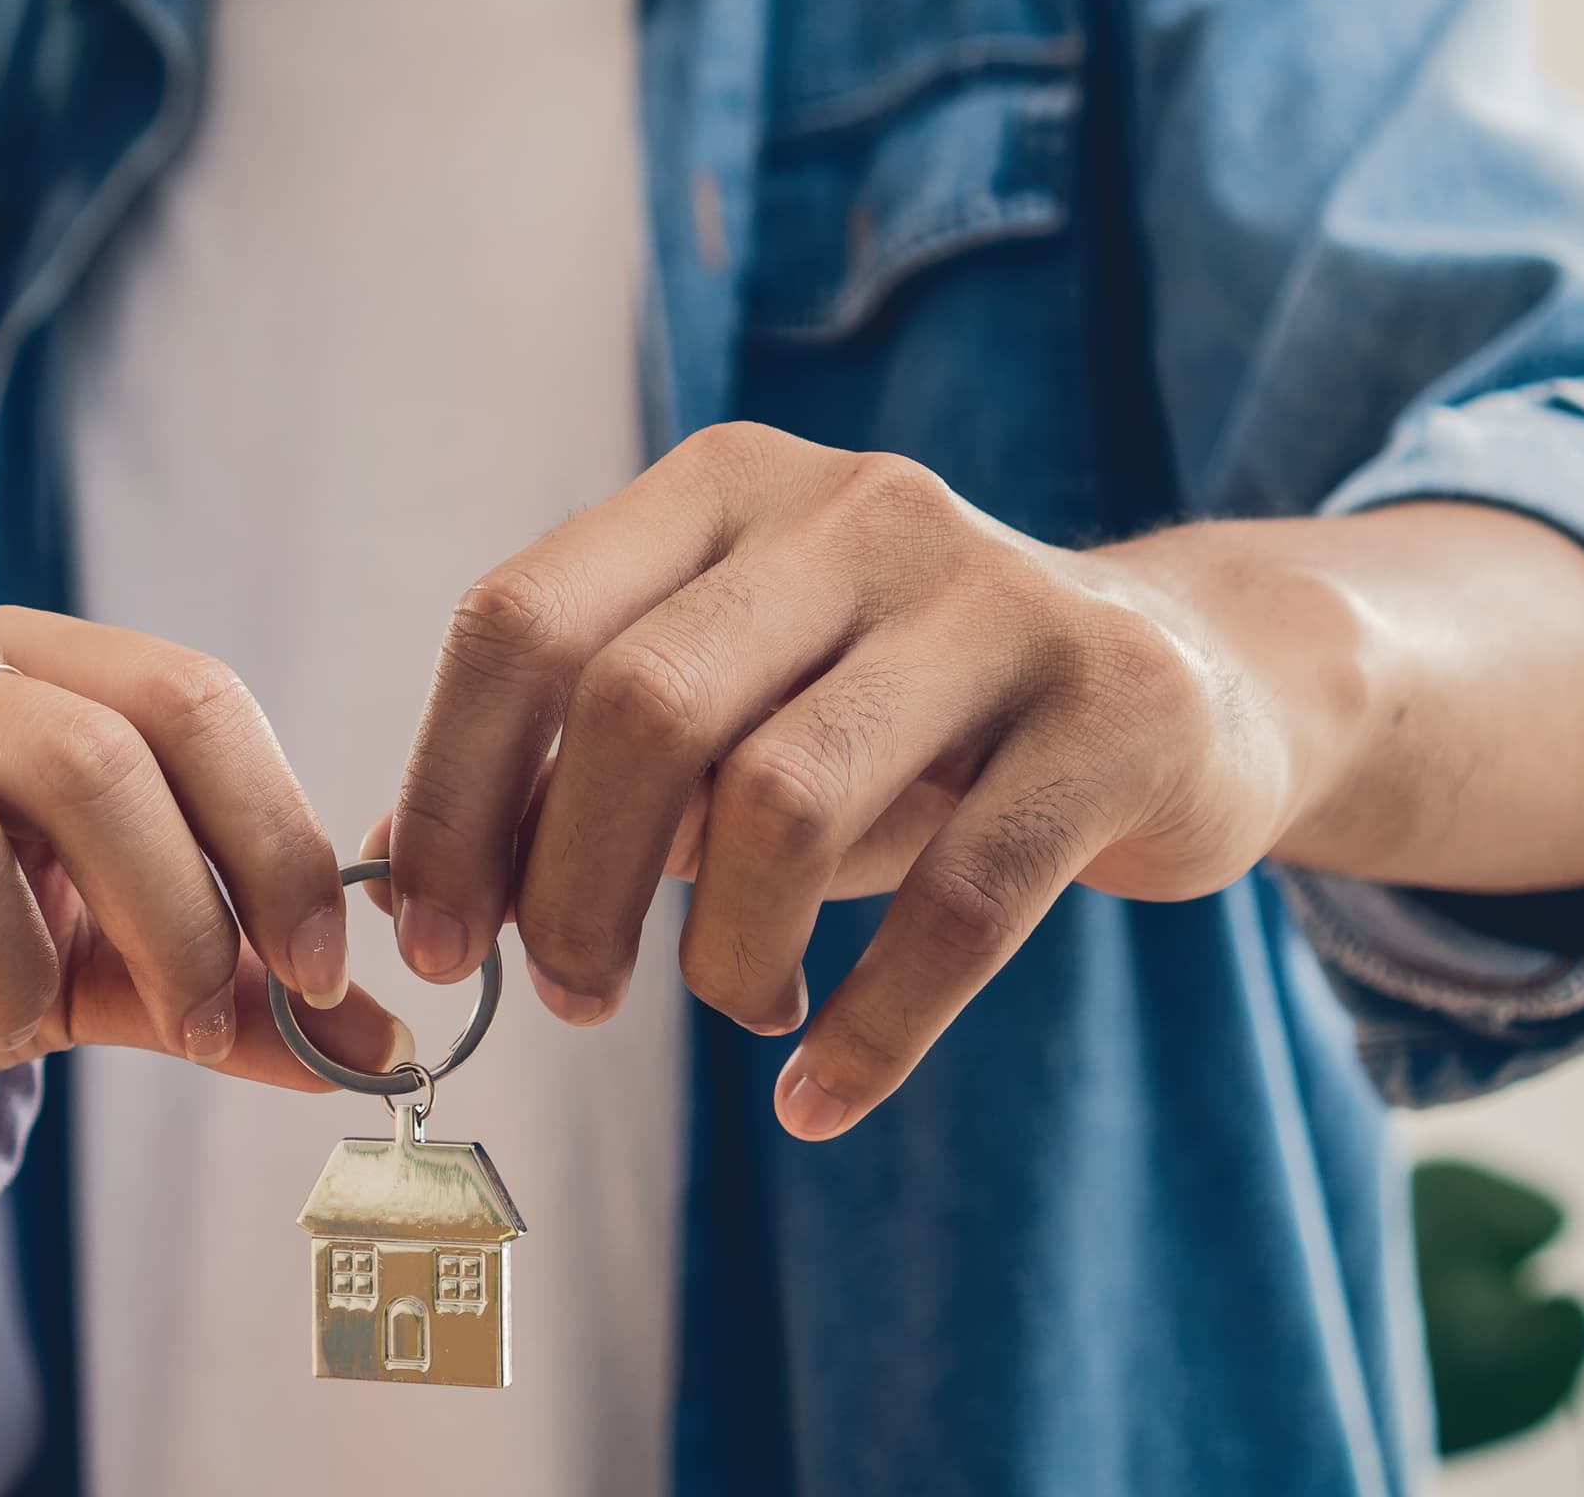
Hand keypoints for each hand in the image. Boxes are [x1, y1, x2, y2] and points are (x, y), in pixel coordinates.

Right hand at [0, 610, 405, 1179]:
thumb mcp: (78, 959)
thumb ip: (217, 989)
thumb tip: (378, 1042)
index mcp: (17, 664)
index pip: (184, 696)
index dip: (274, 833)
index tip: (327, 970)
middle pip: (81, 756)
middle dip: (173, 911)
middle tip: (194, 1017)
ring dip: (6, 977)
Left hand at [378, 423, 1378, 1143]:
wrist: (1193, 683)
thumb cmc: (906, 717)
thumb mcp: (737, 707)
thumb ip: (577, 765)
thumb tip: (390, 861)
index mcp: (728, 488)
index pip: (525, 620)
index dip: (455, 791)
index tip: (438, 938)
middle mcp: (855, 510)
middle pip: (641, 708)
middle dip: (572, 887)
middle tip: (571, 998)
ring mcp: (996, 599)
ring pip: (785, 802)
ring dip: (724, 955)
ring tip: (734, 1009)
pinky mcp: (1117, 708)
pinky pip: (962, 903)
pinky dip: (872, 1028)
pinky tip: (818, 1095)